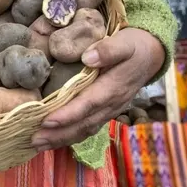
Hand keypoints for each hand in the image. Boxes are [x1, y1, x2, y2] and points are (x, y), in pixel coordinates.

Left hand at [31, 28, 165, 150]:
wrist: (152, 54)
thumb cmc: (135, 46)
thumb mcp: (125, 42)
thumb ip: (108, 50)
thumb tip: (88, 57)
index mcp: (114, 87)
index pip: (88, 104)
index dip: (68, 115)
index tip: (47, 121)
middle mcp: (112, 104)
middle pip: (84, 124)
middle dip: (59, 134)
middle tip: (33, 139)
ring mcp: (111, 110)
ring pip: (85, 129)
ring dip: (62, 139)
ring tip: (38, 144)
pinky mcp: (108, 111)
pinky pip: (88, 127)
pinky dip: (70, 135)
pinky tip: (55, 138)